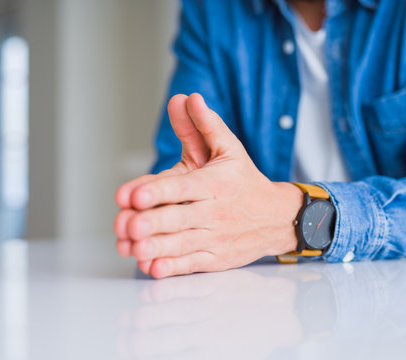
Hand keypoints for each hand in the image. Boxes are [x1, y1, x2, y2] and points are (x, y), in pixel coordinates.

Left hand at [114, 93, 301, 277]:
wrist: (276, 217)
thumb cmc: (245, 181)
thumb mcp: (229, 149)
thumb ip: (204, 125)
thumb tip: (187, 98)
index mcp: (214, 183)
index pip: (183, 187)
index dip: (158, 191)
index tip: (135, 195)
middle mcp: (214, 212)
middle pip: (179, 218)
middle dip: (153, 222)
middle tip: (128, 224)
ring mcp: (215, 238)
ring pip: (182, 245)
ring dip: (155, 248)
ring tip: (132, 249)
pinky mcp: (215, 258)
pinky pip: (191, 265)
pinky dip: (172, 268)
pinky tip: (153, 269)